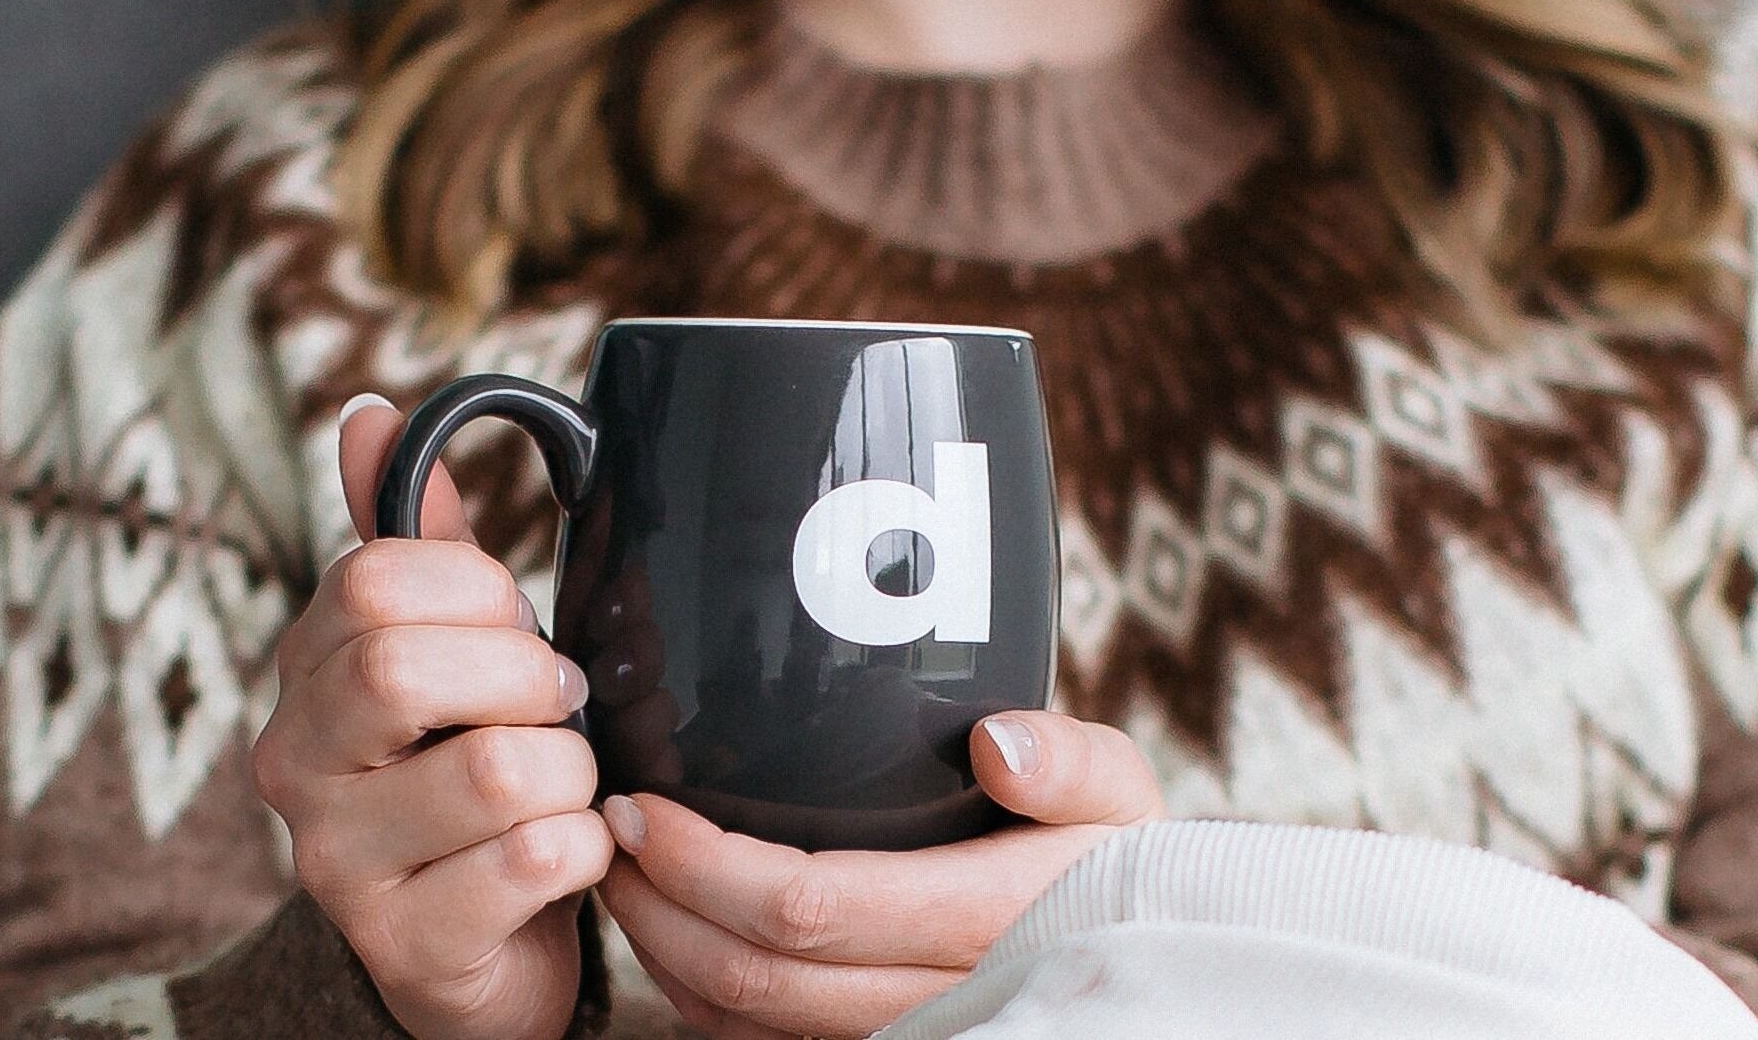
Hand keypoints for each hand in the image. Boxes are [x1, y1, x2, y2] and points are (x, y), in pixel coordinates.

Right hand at [248, 399, 611, 1039]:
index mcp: (305, 673)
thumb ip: (416, 538)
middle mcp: (294, 764)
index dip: (477, 590)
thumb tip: (369, 415)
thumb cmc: (467, 774)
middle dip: (523, 676)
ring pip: (494, 766)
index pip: (373, 578)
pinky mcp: (406, 946)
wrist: (477, 953)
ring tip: (565, 788)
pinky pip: (534, 857)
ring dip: (570, 771)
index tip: (513, 627)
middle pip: (405, 665)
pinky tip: (574, 854)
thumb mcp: (446, 649)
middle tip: (554, 707)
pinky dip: (588, 847)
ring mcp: (339, 864)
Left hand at [598, 712, 1163, 1036]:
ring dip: (668, 953)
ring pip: (747, 1024)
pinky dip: (706, 994)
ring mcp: (903, 1034)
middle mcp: (934, 1001)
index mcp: (979, 925)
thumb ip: (1066, 760)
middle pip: (754, 979)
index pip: (805, 909)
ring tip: (629, 875)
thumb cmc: (1121, 852)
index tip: (644, 807)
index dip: (705, 866)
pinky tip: (681, 928)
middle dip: (660, 908)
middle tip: (610, 831)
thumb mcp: (1119, 791)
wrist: (1147, 947)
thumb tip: (999, 747)